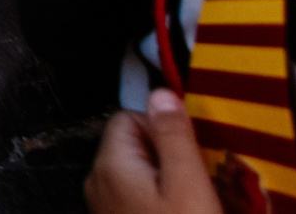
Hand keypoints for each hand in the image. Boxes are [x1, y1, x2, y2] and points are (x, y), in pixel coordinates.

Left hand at [86, 91, 223, 213]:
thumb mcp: (186, 183)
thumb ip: (172, 136)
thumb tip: (161, 94)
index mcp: (110, 164)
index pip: (129, 116)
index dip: (163, 127)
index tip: (189, 151)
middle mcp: (98, 180)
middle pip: (134, 144)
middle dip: (168, 154)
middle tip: (196, 179)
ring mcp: (105, 204)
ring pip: (140, 171)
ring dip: (167, 178)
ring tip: (193, 199)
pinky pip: (140, 195)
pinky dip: (160, 198)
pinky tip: (181, 211)